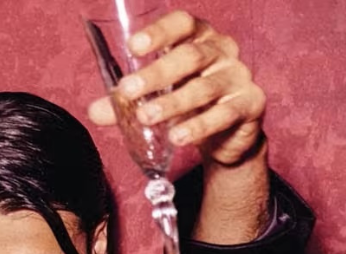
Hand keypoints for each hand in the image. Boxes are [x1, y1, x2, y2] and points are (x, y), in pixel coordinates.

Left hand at [84, 10, 266, 165]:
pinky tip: (177, 137)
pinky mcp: (251, 104)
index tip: (133, 46)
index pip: (183, 24)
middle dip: (156, 73)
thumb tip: (94, 111)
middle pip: (190, 56)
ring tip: (146, 118)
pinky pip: (224, 114)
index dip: (159, 32)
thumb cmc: (190, 101)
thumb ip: (126, 102)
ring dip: (172, 103)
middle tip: (128, 90)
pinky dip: (198, 126)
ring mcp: (238, 76)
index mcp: (199, 37)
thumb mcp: (157, 96)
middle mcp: (222, 51)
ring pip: (204, 87)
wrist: (229, 133)